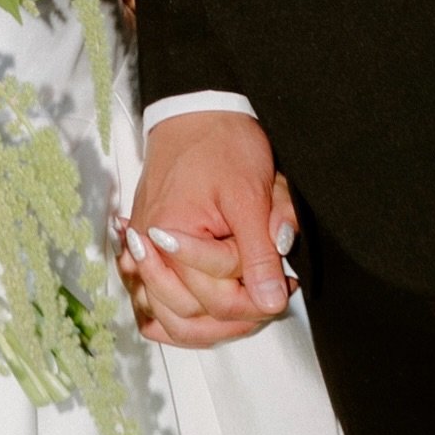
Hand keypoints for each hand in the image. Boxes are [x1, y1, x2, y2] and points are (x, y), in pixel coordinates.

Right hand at [117, 112, 297, 348]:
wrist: (196, 111)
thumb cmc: (221, 143)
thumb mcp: (251, 196)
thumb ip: (259, 253)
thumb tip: (271, 300)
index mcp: (172, 233)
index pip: (218, 297)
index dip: (260, 298)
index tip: (288, 286)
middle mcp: (150, 245)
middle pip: (192, 312)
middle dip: (238, 313)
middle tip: (273, 296)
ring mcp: (146, 245)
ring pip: (169, 314)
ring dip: (209, 323)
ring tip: (247, 311)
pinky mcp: (149, 242)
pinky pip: (156, 296)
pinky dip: (178, 313)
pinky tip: (202, 319)